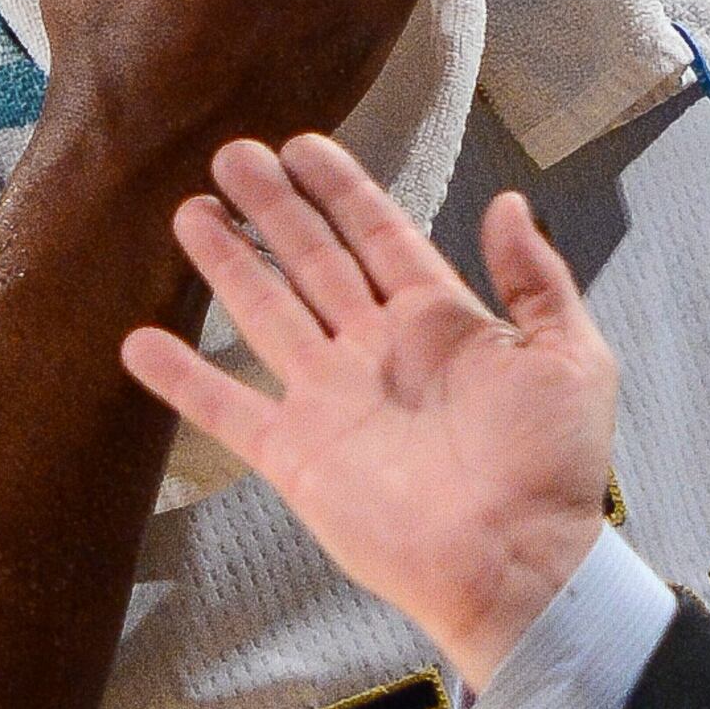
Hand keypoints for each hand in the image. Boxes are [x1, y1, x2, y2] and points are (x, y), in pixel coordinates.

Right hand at [122, 135, 618, 688]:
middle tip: (231, 154)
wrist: (516, 564)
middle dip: (275, 207)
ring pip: (266, 313)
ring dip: (227, 264)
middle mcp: (377, 349)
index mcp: (440, 320)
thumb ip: (536, 280)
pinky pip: (229, 408)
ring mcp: (331, 399)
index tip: (303, 144)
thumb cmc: (552, 468)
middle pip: (313, 259)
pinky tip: (140, 342)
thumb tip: (506, 201)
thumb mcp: (569, 357)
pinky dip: (183, 378)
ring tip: (188, 213)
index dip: (342, 189)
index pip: (379, 234)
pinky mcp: (297, 455)